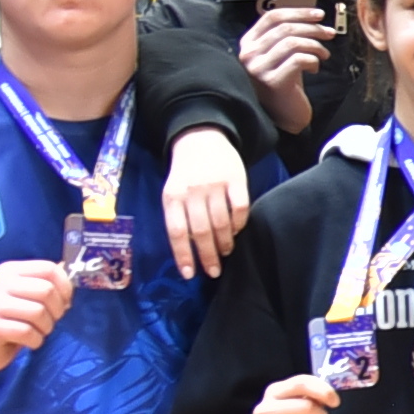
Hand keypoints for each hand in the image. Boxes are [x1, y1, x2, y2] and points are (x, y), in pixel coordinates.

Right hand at [0, 257, 76, 374]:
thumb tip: (72, 279)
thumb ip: (44, 286)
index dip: (65, 287)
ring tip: (38, 332)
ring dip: (46, 327)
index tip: (65, 302)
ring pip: (38, 312)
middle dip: (57, 310)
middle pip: (47, 290)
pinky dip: (36, 341)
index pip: (48, 268)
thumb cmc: (7, 320)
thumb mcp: (23, 297)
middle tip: (50, 321)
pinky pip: (27, 332)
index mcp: (8, 270)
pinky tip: (29, 342)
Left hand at [161, 127, 249, 279]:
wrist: (200, 138)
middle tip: (214, 271)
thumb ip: (178, 216)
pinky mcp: (236, 179)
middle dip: (208, 255)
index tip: (190, 274)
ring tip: (226, 252)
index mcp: (172, 196)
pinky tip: (237, 232)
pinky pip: (240, 208)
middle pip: (200, 231)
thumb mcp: (172, 192)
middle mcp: (192, 191)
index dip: (183, 254)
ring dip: (225, 243)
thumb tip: (188, 251)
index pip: (176, 231)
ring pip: (221, 222)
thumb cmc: (185, 173)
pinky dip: (239, 224)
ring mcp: (215, 185)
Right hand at [237, 4, 335, 131]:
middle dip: (312, 28)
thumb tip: (313, 16)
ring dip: (315, 45)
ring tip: (324, 54)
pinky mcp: (272, 81)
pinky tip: (315, 68)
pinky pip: (299, 60)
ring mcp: (258, 68)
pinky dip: (313, 60)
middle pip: (285, 28)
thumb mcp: (281, 55)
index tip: (320, 15)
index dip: (298, 12)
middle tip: (330, 34)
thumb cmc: (285, 82)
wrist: (282, 116)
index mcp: (248, 43)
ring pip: (293, 42)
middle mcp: (249, 54)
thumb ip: (287, 36)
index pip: (272, 17)